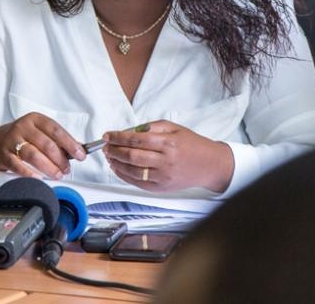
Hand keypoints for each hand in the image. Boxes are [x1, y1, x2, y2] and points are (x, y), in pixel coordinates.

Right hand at [0, 112, 85, 178]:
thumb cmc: (20, 137)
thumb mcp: (37, 132)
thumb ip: (56, 140)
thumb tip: (77, 149)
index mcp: (35, 119)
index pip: (57, 131)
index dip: (70, 144)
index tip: (80, 154)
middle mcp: (23, 127)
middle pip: (46, 144)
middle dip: (60, 159)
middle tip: (67, 169)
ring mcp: (11, 140)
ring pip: (34, 155)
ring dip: (49, 167)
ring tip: (57, 174)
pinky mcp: (3, 154)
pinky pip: (18, 165)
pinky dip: (30, 173)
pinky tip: (39, 178)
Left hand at [102, 120, 233, 192]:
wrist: (210, 165)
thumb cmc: (193, 144)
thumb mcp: (175, 128)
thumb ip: (152, 127)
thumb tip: (129, 131)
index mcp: (169, 142)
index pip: (137, 139)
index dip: (118, 137)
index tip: (108, 135)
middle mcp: (166, 160)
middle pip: (131, 155)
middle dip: (114, 150)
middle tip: (105, 146)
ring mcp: (163, 176)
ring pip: (132, 170)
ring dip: (116, 163)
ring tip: (110, 157)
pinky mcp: (162, 187)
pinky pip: (137, 182)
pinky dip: (124, 175)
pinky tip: (118, 168)